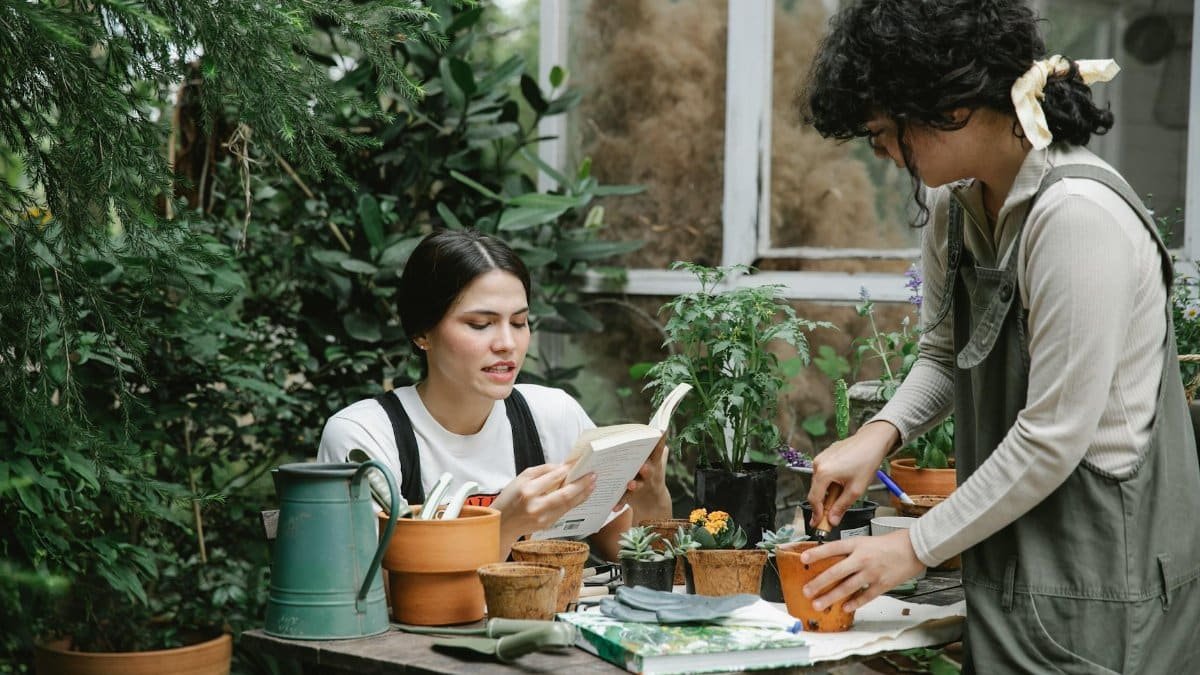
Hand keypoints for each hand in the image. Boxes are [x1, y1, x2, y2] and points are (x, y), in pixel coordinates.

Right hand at [491, 464, 595, 545]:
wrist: (501, 524)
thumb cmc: (510, 498)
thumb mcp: (521, 478)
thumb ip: (542, 471)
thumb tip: (562, 467)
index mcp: (527, 491)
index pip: (552, 478)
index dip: (567, 470)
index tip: (578, 463)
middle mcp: (536, 506)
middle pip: (565, 495)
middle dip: (581, 484)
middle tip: (593, 475)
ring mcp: (543, 518)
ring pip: (568, 504)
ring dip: (583, 494)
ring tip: (592, 483)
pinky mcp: (548, 525)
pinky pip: (565, 510)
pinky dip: (575, 501)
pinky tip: (582, 494)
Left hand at [618, 438, 670, 520]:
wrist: (653, 503)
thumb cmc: (651, 473)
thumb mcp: (656, 460)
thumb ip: (655, 446)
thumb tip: (656, 426)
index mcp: (655, 462)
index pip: (658, 449)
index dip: (660, 440)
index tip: (661, 430)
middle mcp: (650, 474)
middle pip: (649, 470)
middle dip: (647, 467)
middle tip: (644, 464)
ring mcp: (643, 486)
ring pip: (638, 485)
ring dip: (635, 485)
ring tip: (631, 483)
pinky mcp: (633, 497)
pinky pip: (625, 499)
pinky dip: (620, 503)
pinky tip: (615, 507)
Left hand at [800, 530, 924, 612]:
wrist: (913, 548)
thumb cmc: (888, 544)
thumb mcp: (864, 541)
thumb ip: (849, 551)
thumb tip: (829, 562)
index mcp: (857, 544)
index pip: (832, 548)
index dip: (817, 553)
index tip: (803, 560)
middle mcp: (862, 558)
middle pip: (836, 571)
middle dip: (819, 582)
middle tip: (806, 591)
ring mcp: (872, 572)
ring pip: (847, 587)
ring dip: (831, 597)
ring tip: (818, 604)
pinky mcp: (882, 584)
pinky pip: (865, 596)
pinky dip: (855, 603)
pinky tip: (845, 608)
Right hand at [807, 421, 897, 527]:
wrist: (872, 440)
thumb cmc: (866, 461)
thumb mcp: (855, 489)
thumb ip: (841, 507)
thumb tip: (832, 520)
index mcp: (823, 473)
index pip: (814, 499)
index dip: (816, 514)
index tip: (818, 524)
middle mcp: (818, 464)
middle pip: (816, 491)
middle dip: (823, 504)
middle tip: (831, 516)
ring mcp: (820, 458)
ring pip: (820, 482)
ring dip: (828, 492)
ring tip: (843, 494)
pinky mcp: (825, 455)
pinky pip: (823, 473)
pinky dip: (830, 482)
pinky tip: (843, 482)